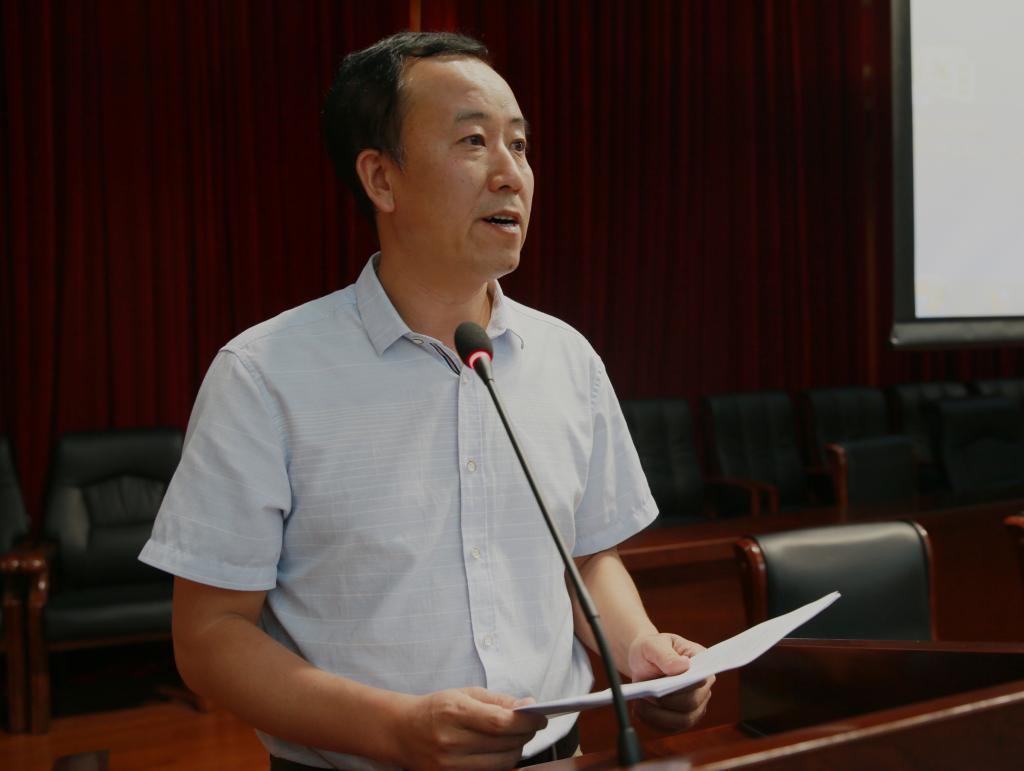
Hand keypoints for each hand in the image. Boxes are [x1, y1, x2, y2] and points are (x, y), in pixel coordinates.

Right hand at [396, 686, 547, 770]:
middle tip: (530, 724)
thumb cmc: (437, 708)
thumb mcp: (465, 694)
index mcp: (454, 712)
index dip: (526, 722)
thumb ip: (498, 700)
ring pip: (502, 763)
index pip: (500, 723)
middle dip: (525, 734)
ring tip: (515, 737)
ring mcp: (450, 765)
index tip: (541, 716)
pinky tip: (499, 750)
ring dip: (516, 749)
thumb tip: (528, 708)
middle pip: (505, 745)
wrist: (403, 732)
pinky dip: (502, 762)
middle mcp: (451, 741)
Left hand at [626, 633, 714, 732]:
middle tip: (648, 695)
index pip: (701, 680)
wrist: (643, 661)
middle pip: (691, 703)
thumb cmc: (652, 649)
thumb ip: (666, 655)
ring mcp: (694, 706)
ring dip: (659, 716)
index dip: (687, 685)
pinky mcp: (681, 719)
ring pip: (682, 721)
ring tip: (639, 705)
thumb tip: (683, 666)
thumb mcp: (654, 644)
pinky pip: (670, 728)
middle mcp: (702, 688)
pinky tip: (639, 711)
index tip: (669, 685)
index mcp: (702, 665)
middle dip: (668, 701)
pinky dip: (653, 723)